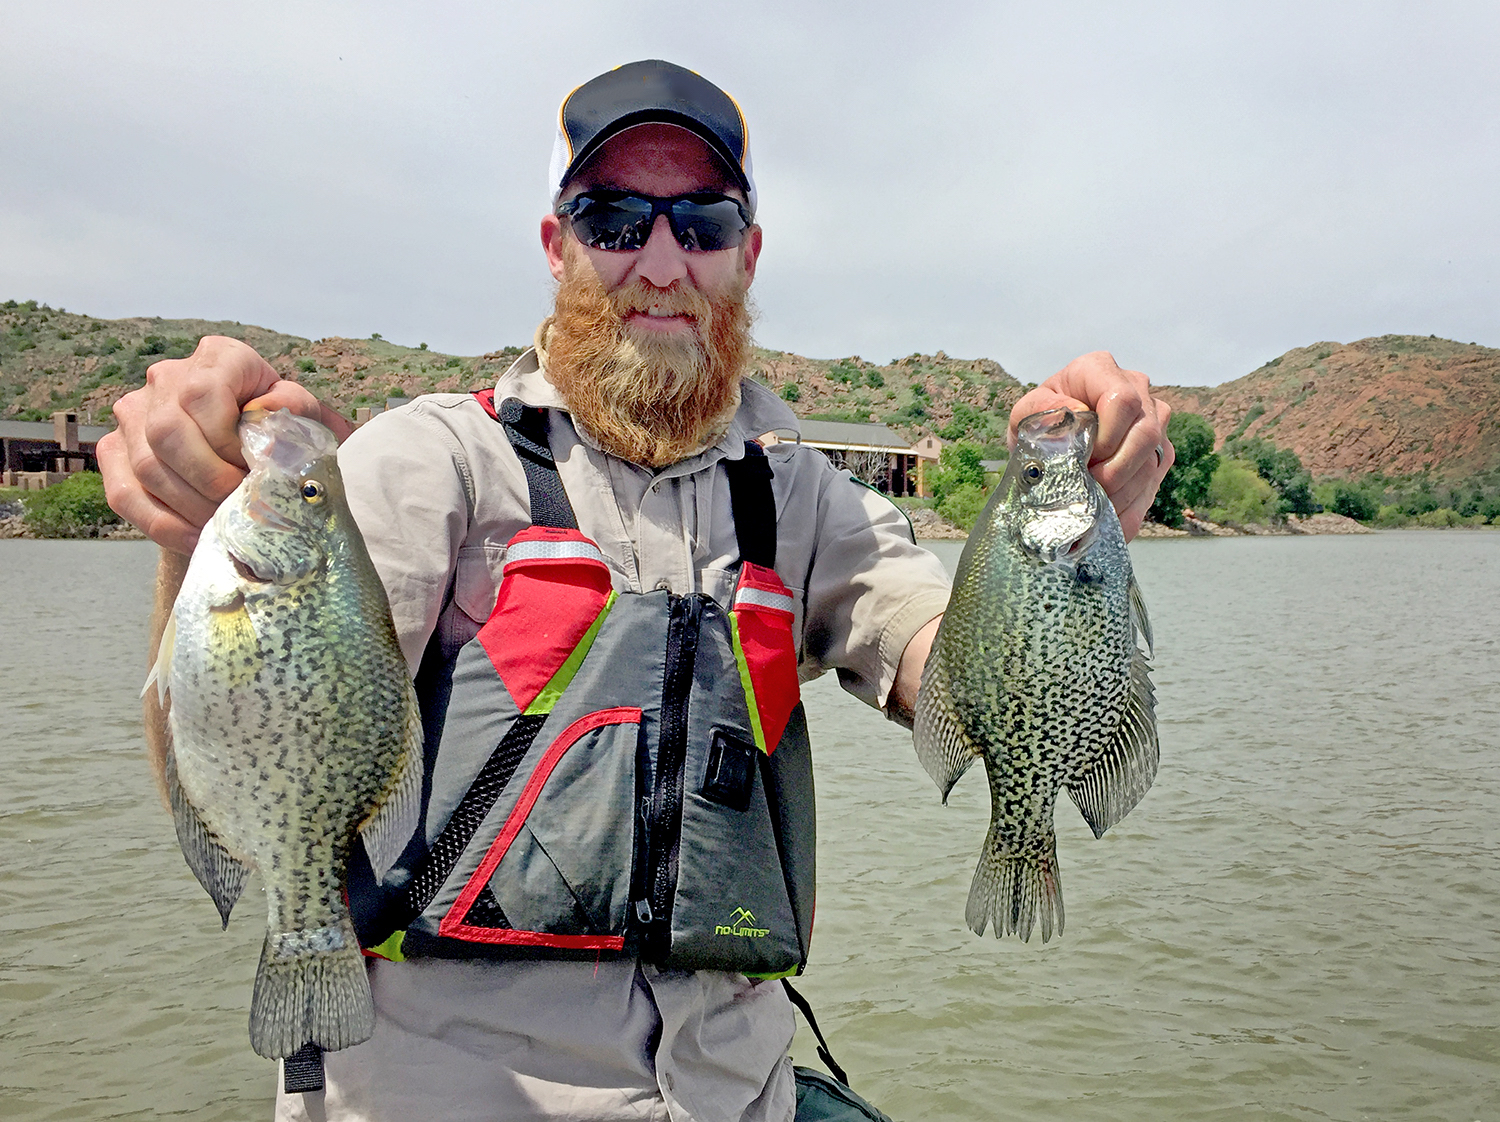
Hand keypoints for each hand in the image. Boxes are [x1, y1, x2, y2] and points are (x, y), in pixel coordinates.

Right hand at [97, 335, 352, 553]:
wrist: (247, 453)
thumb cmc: (281, 430)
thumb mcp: (302, 416)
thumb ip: (295, 409)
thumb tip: (267, 415)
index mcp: (218, 358)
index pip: (201, 394)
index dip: (225, 441)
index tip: (252, 470)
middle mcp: (167, 378)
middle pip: (167, 432)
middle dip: (209, 480)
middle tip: (241, 506)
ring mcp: (135, 414)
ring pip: (147, 466)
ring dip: (190, 506)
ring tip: (226, 523)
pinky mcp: (115, 451)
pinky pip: (125, 494)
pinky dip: (164, 524)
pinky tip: (197, 537)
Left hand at [1010, 351, 1173, 539]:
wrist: (1048, 443)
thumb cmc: (1038, 423)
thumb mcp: (1025, 415)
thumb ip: (1042, 411)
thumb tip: (1073, 415)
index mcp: (1100, 371)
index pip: (1123, 399)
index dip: (1108, 436)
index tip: (1085, 458)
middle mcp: (1136, 389)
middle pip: (1146, 433)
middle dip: (1116, 471)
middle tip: (1087, 490)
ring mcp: (1153, 422)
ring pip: (1152, 463)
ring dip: (1121, 494)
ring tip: (1090, 508)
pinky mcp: (1158, 454)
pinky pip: (1152, 486)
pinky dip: (1127, 510)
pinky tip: (1103, 519)